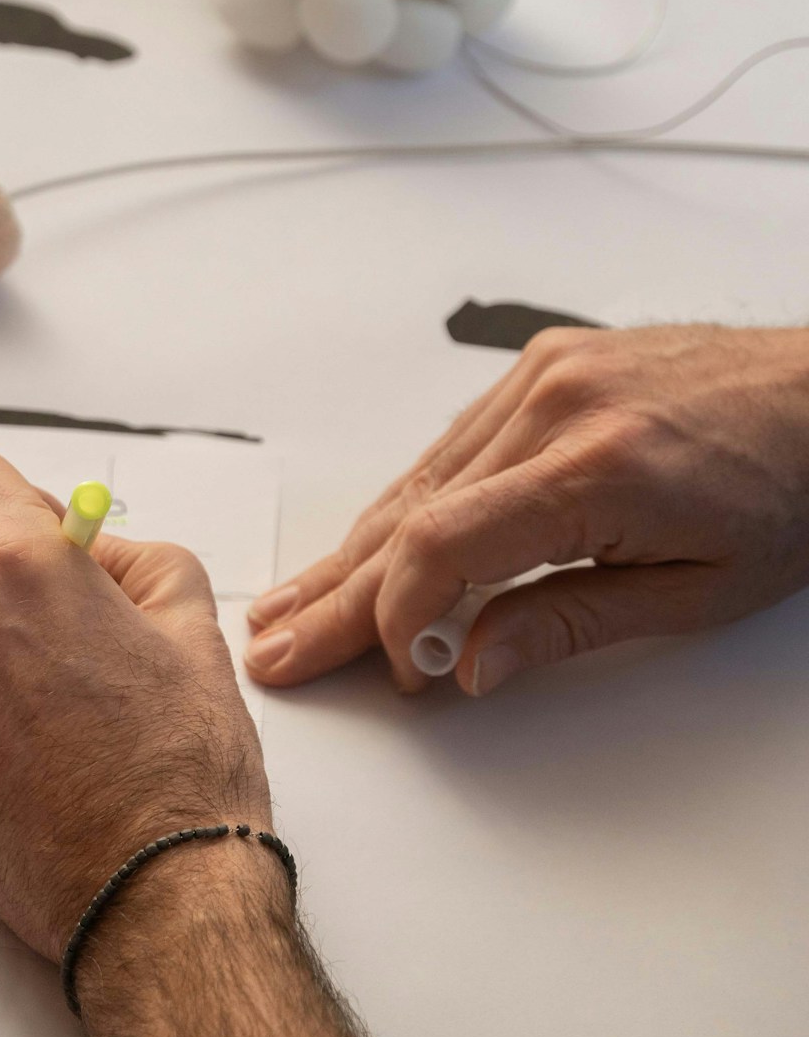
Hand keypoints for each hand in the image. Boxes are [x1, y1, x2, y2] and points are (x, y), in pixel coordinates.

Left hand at [0, 453, 269, 959]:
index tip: (40, 532)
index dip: (4, 499)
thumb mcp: (190, 622)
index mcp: (10, 571)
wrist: (153, 896)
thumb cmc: (182, 765)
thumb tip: (90, 547)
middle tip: (51, 615)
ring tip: (54, 697)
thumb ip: (130, 558)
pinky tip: (36, 750)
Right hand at [246, 324, 808, 697]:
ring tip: (296, 605)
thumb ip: (571, 624)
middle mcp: (557, 405)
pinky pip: (452, 445)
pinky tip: (365, 544)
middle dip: (340, 597)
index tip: (403, 673)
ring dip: (356, 551)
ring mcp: (545, 375)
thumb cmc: (793, 489)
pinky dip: (408, 502)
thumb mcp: (700, 591)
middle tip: (279, 649)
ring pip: (419, 479)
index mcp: (599, 465)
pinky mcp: (546, 364)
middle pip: (410, 515)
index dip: (399, 620)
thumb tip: (470, 664)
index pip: (443, 547)